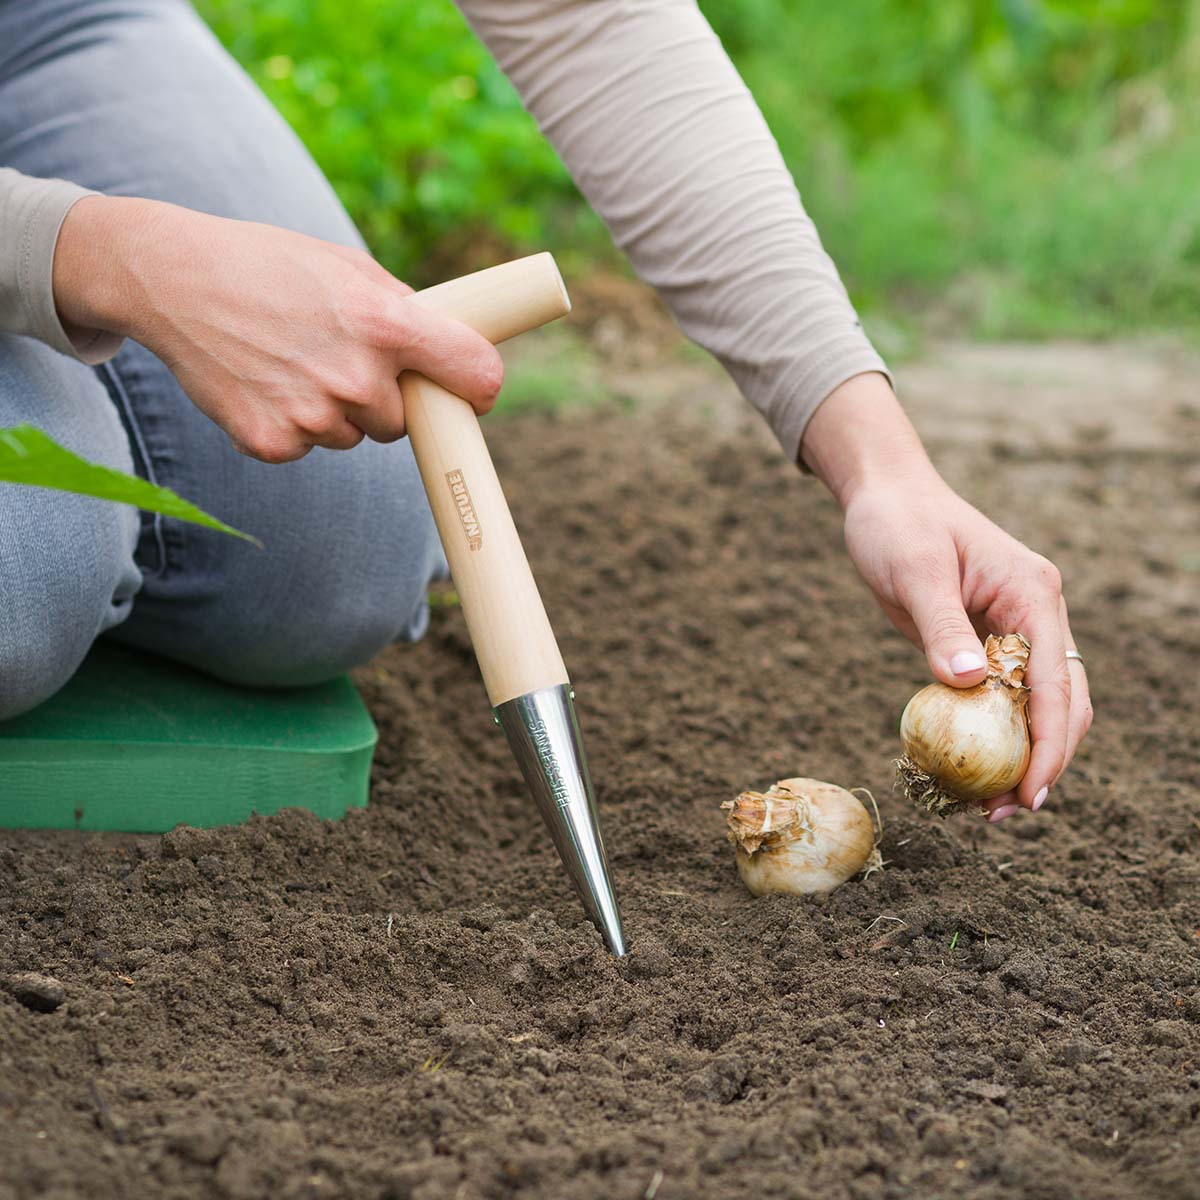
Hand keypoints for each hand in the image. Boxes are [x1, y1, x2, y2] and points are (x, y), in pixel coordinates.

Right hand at [52, 195, 502, 461]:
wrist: (173, 278)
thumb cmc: (272, 266)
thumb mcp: (348, 269)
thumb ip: (406, 313)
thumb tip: (458, 355)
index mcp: (388, 322)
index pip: (477, 376)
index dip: (477, 388)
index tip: (469, 393)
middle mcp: (357, 375)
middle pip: (404, 420)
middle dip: (383, 397)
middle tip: (337, 356)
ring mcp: (313, 415)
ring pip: (354, 436)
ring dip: (335, 411)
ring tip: (290, 360)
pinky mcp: (272, 441)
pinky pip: (308, 448)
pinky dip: (291, 425)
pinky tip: (263, 381)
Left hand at [802, 373, 1092, 820]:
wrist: (883, 497)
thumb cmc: (897, 525)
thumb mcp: (915, 571)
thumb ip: (942, 626)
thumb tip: (968, 682)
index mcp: (1033, 593)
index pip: (1056, 681)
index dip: (1050, 741)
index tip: (1031, 792)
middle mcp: (1037, 613)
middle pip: (1062, 702)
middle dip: (1044, 761)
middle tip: (1005, 812)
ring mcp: (1017, 628)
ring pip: (1037, 705)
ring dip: (1022, 754)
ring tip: (989, 805)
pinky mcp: (988, 641)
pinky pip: (1001, 696)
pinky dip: (992, 734)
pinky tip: (969, 768)